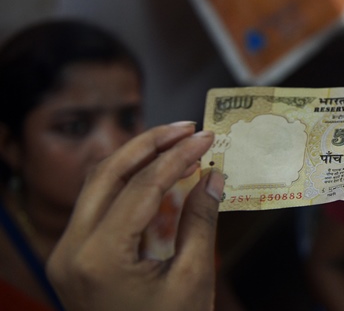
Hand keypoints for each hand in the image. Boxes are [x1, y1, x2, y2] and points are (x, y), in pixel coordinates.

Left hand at [46, 122, 224, 310]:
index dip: (178, 157)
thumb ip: (200, 220)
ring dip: (137, 159)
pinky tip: (161, 177)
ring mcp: (66, 253)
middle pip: (107, 173)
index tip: (207, 138)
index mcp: (99, 257)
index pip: (140, 187)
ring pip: (97, 184)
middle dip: (150, 144)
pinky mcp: (73, 257)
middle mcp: (71, 249)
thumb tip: (214, 175)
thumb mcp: (192, 278)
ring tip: (177, 144)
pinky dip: (128, 185)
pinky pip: (98, 206)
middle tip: (188, 129)